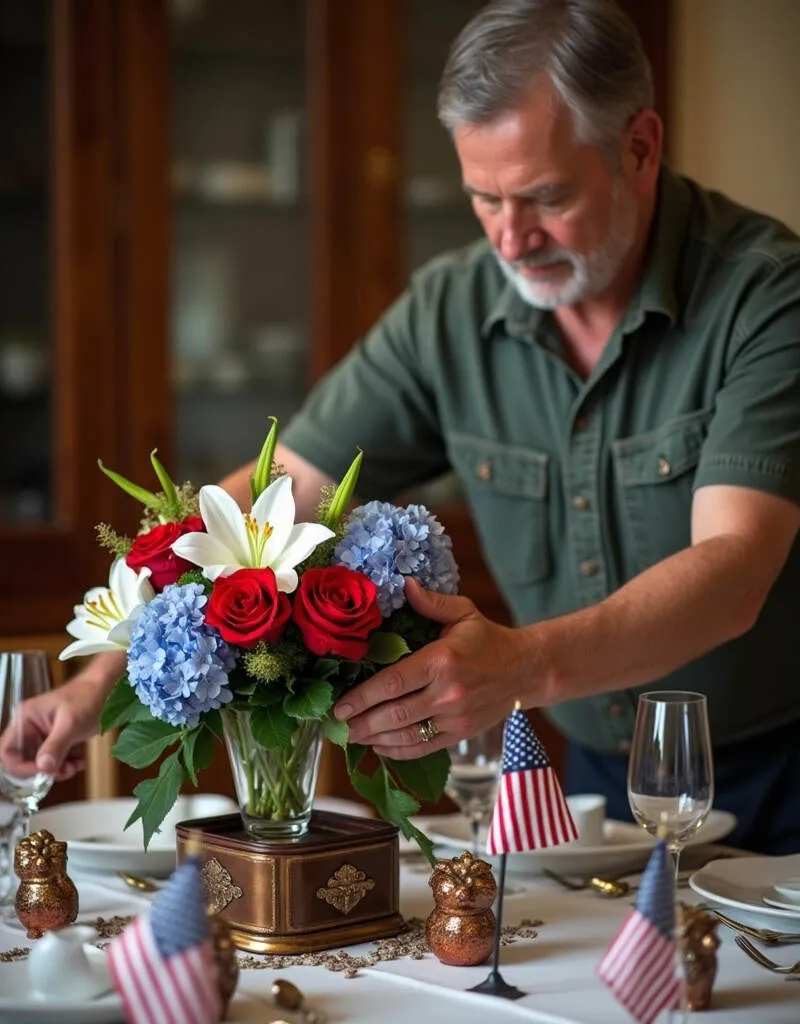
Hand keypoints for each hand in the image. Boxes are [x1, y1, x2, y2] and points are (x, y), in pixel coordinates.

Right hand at [0, 670, 110, 780]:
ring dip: (59, 769)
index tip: (42, 771)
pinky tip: (81, 760)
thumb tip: (43, 767)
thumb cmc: (88, 697)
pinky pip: (57, 760)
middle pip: (26, 761)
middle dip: (45, 770)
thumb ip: (55, 746)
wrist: (109, 688)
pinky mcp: (58, 739)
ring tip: (76, 765)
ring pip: (43, 763)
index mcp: (25, 719)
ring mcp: (45, 734)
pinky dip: (68, 764)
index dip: (20, 767)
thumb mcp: (70, 723)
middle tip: (64, 771)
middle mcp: (31, 727)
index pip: (7, 751)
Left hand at [334, 579, 529, 758]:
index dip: (361, 697)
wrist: (526, 669)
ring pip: (405, 735)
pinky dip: (398, 751)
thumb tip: (404, 584)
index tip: (339, 705)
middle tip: (335, 725)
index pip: (393, 682)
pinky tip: (379, 746)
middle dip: (360, 723)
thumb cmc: (488, 638)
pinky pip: (423, 747)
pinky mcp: (460, 734)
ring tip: (350, 737)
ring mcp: (455, 718)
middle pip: (394, 714)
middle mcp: (447, 693)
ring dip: (373, 739)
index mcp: (442, 661)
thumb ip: (431, 602)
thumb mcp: (463, 612)